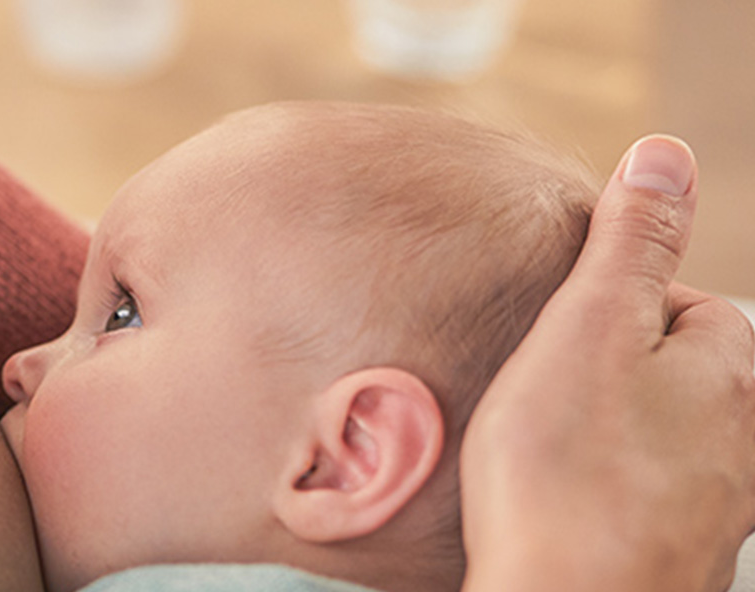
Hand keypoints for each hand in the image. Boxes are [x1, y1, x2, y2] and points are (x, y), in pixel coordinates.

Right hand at [460, 135, 754, 591]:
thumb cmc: (568, 480)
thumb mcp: (590, 328)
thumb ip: (630, 242)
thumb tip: (665, 154)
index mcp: (735, 370)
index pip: (678, 303)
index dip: (601, 313)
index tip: (548, 342)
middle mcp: (746, 441)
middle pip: (664, 375)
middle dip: (600, 380)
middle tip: (533, 402)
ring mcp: (717, 508)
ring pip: (649, 444)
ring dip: (595, 445)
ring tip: (535, 460)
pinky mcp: (677, 557)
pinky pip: (631, 504)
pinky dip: (593, 501)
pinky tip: (552, 513)